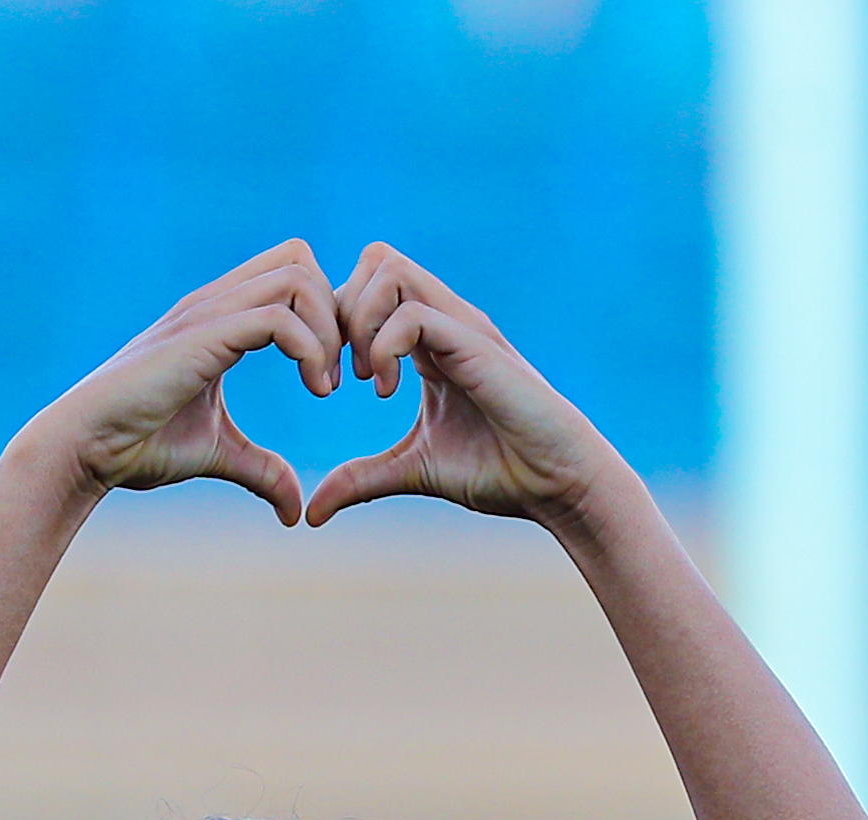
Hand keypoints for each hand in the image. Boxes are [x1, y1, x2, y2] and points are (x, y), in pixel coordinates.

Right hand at [31, 243, 342, 522]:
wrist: (85, 447)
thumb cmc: (136, 445)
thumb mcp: (218, 454)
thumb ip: (261, 471)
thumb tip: (295, 510)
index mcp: (220, 317)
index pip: (290, 273)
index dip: (323, 315)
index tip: (329, 376)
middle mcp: (216, 303)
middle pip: (301, 259)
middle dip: (334, 313)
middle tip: (338, 375)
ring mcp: (209, 314)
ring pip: (297, 278)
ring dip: (327, 330)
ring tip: (326, 386)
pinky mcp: (205, 337)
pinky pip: (280, 317)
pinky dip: (310, 349)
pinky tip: (313, 390)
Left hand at [306, 246, 616, 530]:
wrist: (555, 482)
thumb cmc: (498, 471)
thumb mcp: (412, 471)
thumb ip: (362, 479)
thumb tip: (311, 512)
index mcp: (427, 340)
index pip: (367, 286)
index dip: (336, 326)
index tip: (333, 383)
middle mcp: (443, 320)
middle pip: (374, 260)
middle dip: (340, 312)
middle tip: (340, 375)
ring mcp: (459, 324)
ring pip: (388, 269)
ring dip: (360, 322)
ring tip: (366, 379)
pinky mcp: (474, 342)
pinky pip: (411, 313)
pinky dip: (383, 347)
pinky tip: (386, 390)